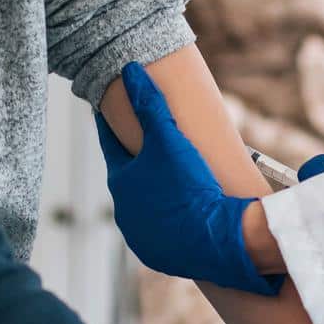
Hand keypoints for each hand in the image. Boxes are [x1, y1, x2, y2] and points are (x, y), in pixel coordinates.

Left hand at [96, 63, 281, 295]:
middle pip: (128, 178)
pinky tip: (179, 211)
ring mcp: (141, 237)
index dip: (111, 126)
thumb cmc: (190, 186)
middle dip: (134, 162)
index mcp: (121, 183)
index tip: (105, 111)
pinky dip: (167, 220)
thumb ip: (150, 104)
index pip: (112, 146)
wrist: (218, 239)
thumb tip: (130, 67)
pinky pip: (161, 232)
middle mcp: (125, 212)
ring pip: (144, 207)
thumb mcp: (169, 139)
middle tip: (142, 145)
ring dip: (152, 194)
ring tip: (166, 180)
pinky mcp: (160, 257)